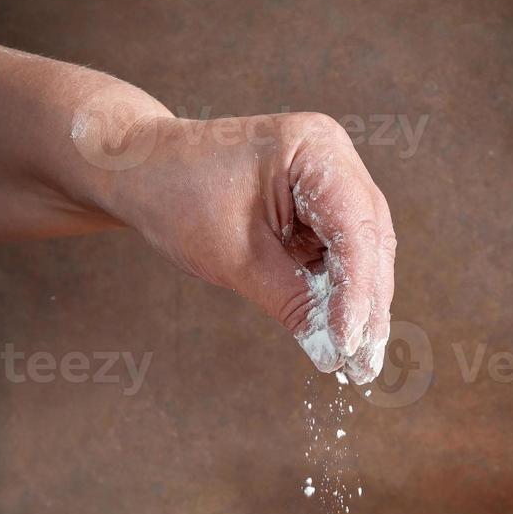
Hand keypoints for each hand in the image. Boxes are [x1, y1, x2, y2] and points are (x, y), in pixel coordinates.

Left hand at [110, 112, 395, 382]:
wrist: (142, 171)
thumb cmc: (178, 195)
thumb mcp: (235, 257)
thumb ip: (291, 302)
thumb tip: (332, 353)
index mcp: (315, 149)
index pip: (355, 229)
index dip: (358, 291)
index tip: (350, 343)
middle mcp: (333, 159)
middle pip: (370, 240)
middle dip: (369, 304)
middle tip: (365, 363)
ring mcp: (329, 181)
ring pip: (364, 252)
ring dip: (361, 305)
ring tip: (358, 359)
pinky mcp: (318, 207)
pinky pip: (341, 255)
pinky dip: (341, 293)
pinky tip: (342, 333)